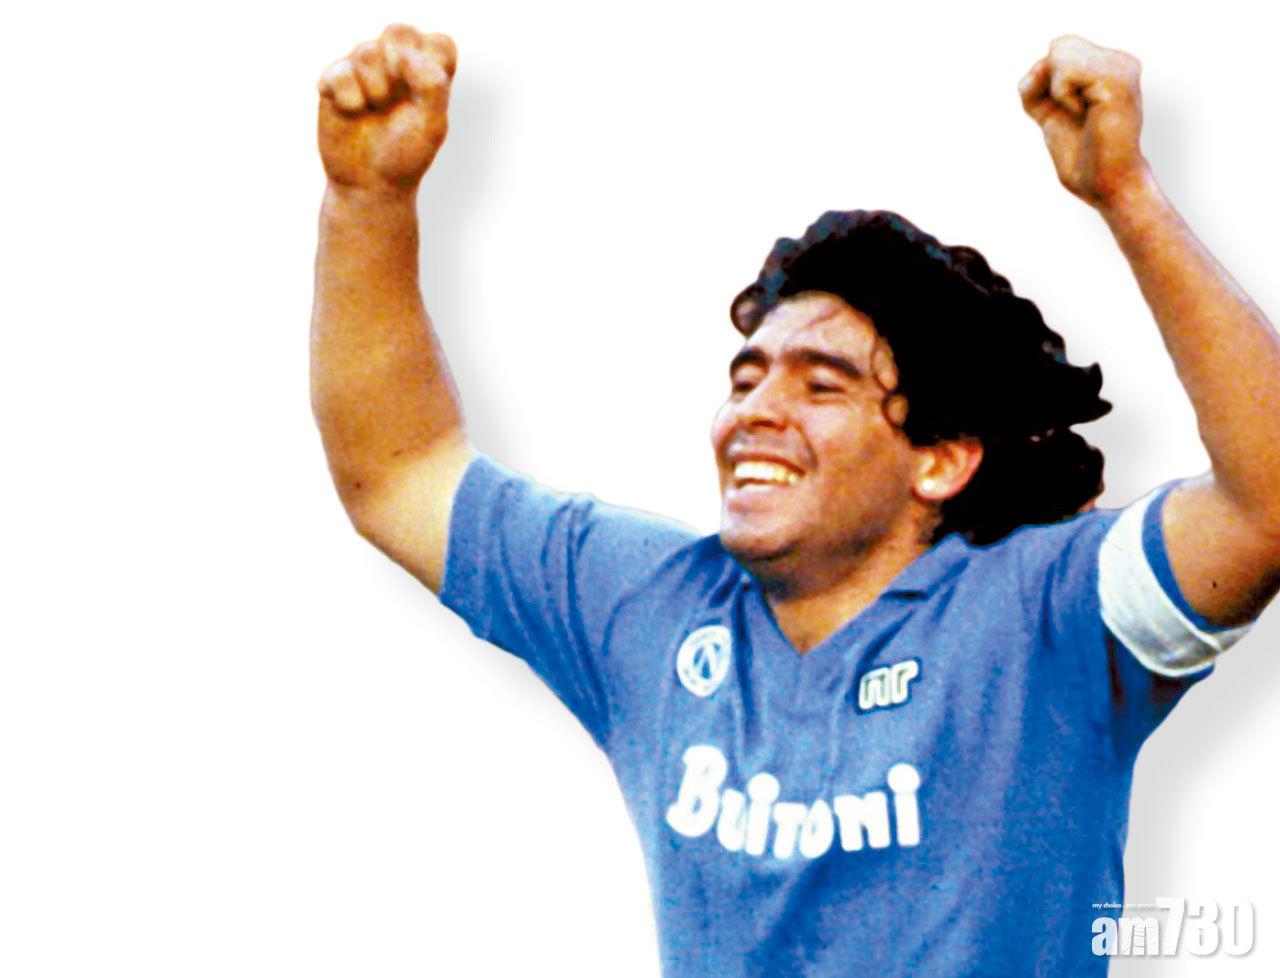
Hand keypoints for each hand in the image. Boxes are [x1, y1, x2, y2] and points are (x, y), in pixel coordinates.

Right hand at [317, 25, 456, 190]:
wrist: (369, 185)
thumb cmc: (405, 156)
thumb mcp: (432, 124)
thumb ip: (431, 84)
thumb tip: (404, 54)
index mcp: (428, 75)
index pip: (439, 44)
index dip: (431, 65)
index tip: (426, 96)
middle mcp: (397, 66)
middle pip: (399, 31)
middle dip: (398, 64)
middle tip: (395, 98)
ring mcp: (364, 71)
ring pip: (366, 50)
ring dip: (374, 87)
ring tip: (374, 111)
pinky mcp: (335, 81)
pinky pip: (340, 70)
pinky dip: (348, 95)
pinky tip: (353, 111)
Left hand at [1019, 35, 1148, 209]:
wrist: (1107, 186)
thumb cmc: (1083, 158)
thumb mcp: (1051, 116)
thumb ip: (1038, 90)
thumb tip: (1034, 70)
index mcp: (1112, 67)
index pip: (1061, 49)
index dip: (1047, 83)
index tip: (1069, 112)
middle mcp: (1121, 62)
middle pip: (1060, 45)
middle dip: (1049, 84)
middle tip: (1073, 113)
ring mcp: (1122, 68)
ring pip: (1061, 51)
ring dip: (1057, 92)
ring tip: (1082, 114)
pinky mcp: (1117, 82)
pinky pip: (1065, 70)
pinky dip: (1061, 96)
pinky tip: (1083, 114)